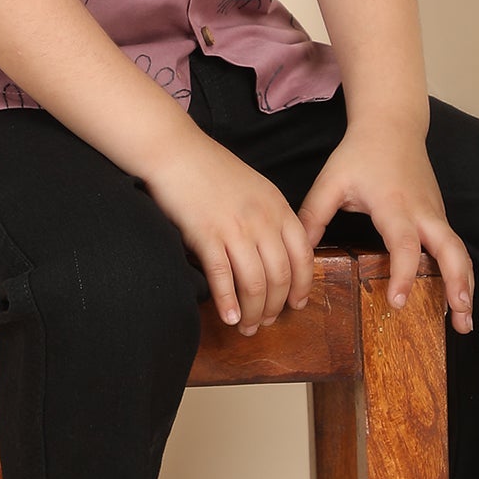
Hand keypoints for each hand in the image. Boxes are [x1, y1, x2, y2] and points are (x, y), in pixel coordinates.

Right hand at [141, 133, 314, 335]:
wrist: (175, 152)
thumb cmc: (210, 169)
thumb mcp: (254, 187)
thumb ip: (269, 216)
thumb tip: (273, 253)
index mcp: (277, 207)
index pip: (302, 256)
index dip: (301, 286)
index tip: (296, 305)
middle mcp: (262, 220)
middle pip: (279, 276)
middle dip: (274, 307)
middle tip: (265, 323)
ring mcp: (235, 228)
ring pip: (254, 283)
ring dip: (252, 312)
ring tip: (245, 327)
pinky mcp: (207, 235)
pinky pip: (222, 277)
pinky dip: (227, 302)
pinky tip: (227, 317)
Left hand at [296, 123, 474, 333]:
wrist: (392, 124)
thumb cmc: (359, 153)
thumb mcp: (331, 181)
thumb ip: (313, 216)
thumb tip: (297, 251)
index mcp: (393, 204)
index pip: (404, 244)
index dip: (403, 274)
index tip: (398, 302)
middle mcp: (422, 211)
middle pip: (451, 249)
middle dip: (458, 284)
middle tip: (459, 320)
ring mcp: (435, 213)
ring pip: (460, 251)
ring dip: (466, 285)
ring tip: (465, 322)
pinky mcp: (439, 216)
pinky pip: (454, 247)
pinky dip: (461, 273)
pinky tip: (457, 298)